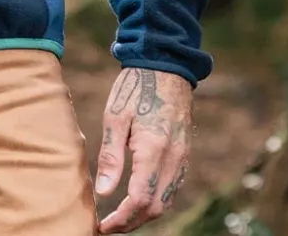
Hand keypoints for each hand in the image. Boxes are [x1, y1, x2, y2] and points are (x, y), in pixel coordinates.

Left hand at [95, 67, 191, 232]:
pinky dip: (155, 201)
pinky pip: (172, 189)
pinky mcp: (184, 155)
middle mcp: (173, 159)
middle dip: (132, 223)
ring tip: (119, 217)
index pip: (139, 200)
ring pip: (166, 202)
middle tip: (108, 225)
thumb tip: (103, 192)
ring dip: (144, 215)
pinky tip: (138, 199)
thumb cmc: (135, 87)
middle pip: (156, 208)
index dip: (121, 219)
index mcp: (154, 149)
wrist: (166, 66)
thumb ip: (111, 156)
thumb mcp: (115, 117)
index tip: (102, 226)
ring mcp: (183, 159)